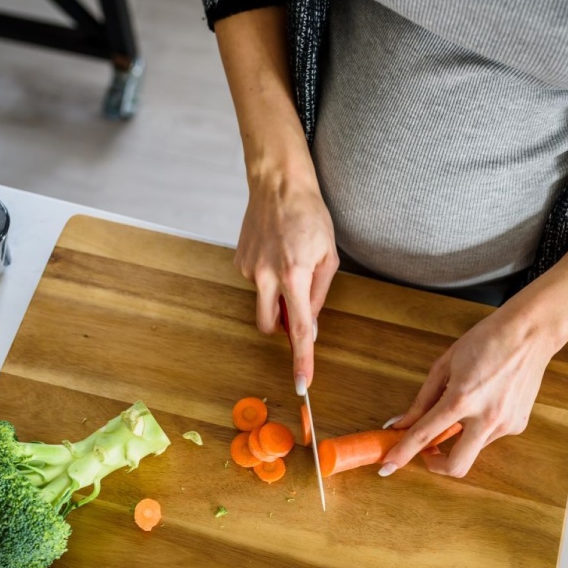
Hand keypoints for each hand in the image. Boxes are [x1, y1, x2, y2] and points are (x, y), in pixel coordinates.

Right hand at [235, 168, 338, 392]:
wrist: (279, 184)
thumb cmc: (310, 216)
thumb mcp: (328, 256)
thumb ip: (319, 295)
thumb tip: (309, 327)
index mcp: (294, 275)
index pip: (298, 329)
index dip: (301, 359)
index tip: (302, 383)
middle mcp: (267, 276)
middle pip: (269, 325)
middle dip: (282, 326)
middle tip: (298, 305)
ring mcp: (249, 269)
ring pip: (264, 302)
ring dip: (278, 296)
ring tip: (289, 263)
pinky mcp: (239, 262)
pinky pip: (257, 284)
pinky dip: (268, 278)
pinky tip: (276, 252)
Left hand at [380, 301, 564, 478]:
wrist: (530, 333)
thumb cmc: (486, 341)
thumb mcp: (445, 365)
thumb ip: (422, 399)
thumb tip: (402, 423)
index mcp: (462, 398)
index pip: (425, 434)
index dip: (403, 453)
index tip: (388, 466)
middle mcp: (486, 417)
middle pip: (457, 465)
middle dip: (437, 466)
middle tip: (428, 452)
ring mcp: (505, 424)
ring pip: (473, 447)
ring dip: (461, 437)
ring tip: (466, 405)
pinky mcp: (518, 425)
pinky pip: (490, 436)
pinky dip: (479, 426)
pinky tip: (486, 400)